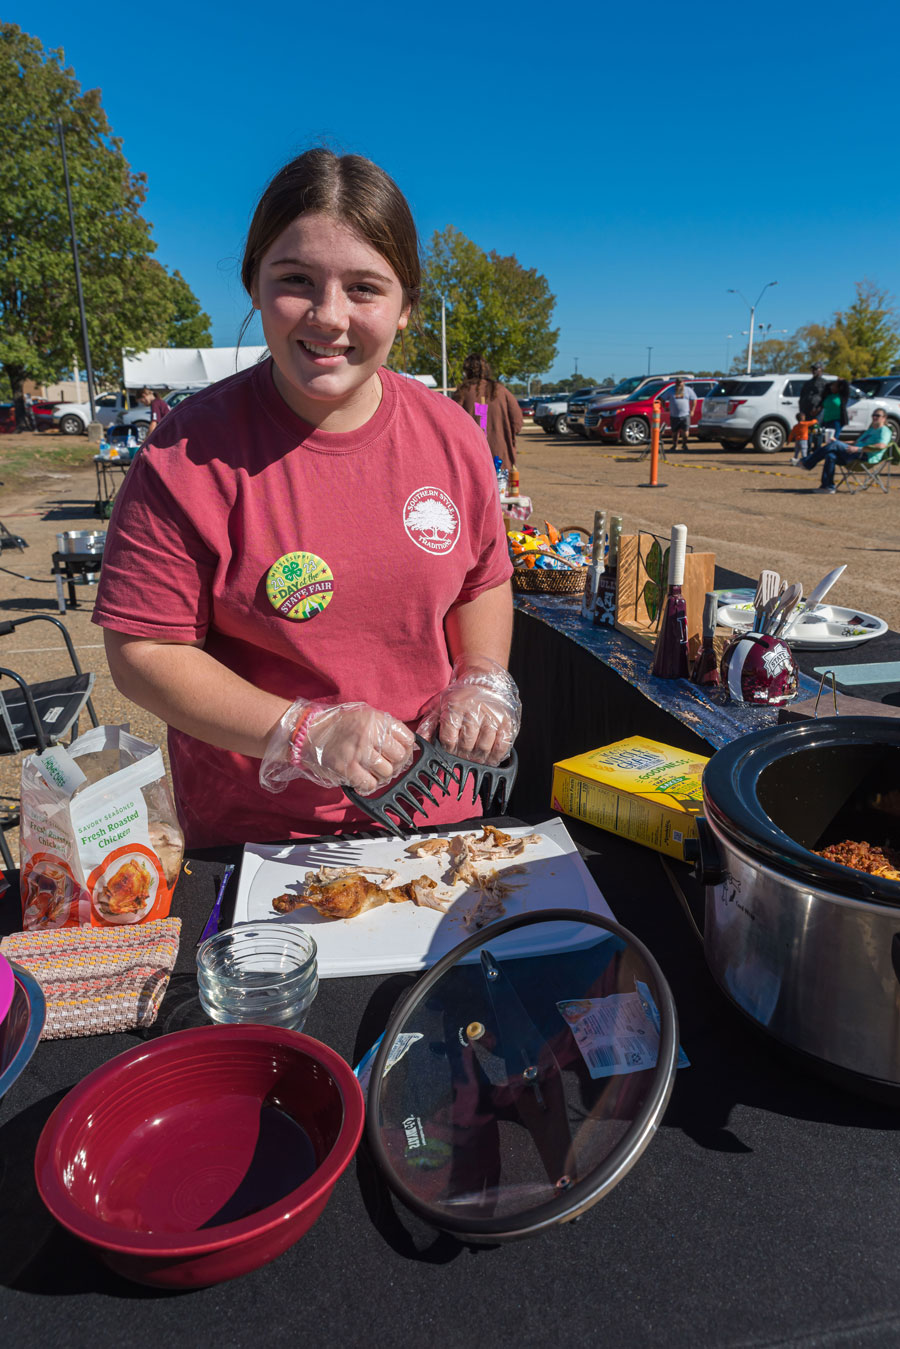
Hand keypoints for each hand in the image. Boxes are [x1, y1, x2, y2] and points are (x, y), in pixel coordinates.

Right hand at [260, 698, 413, 795]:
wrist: (307, 732)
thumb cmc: (337, 725)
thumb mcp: (364, 716)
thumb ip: (385, 727)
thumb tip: (409, 745)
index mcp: (377, 720)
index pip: (408, 739)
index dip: (407, 750)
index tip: (400, 754)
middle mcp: (370, 734)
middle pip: (400, 757)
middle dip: (396, 765)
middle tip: (386, 766)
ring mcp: (359, 752)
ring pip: (388, 773)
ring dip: (382, 776)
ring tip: (372, 773)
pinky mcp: (347, 768)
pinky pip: (370, 785)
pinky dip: (368, 786)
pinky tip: (362, 781)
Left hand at [417, 656, 520, 766]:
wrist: (485, 682)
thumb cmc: (459, 698)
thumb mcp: (440, 706)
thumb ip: (428, 725)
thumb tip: (418, 743)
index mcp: (456, 707)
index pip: (449, 738)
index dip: (448, 749)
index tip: (449, 749)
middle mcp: (475, 711)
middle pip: (467, 745)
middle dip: (462, 755)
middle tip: (462, 756)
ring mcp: (493, 716)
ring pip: (484, 747)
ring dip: (478, 758)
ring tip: (474, 758)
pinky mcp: (507, 721)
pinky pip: (502, 745)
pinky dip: (495, 756)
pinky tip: (490, 759)